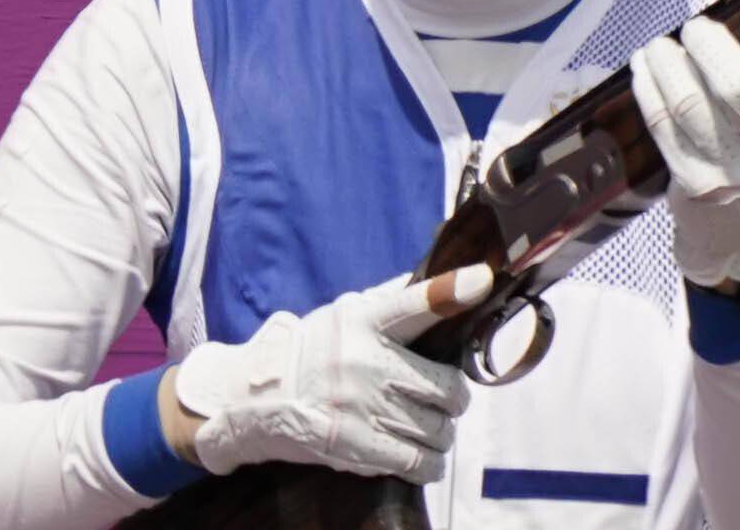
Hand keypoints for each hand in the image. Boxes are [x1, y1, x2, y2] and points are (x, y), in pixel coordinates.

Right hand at [161, 262, 491, 480]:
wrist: (257, 397)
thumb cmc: (310, 351)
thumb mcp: (342, 315)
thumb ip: (390, 301)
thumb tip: (440, 277)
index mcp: (364, 321)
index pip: (415, 302)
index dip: (451, 289)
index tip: (482, 278)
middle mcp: (368, 362)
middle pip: (448, 387)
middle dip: (453, 398)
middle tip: (443, 398)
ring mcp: (364, 407)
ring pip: (439, 429)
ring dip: (441, 432)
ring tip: (428, 427)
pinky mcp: (359, 446)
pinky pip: (420, 461)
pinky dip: (431, 462)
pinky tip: (424, 456)